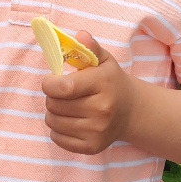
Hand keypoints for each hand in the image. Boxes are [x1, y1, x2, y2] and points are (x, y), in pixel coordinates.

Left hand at [41, 32, 136, 154]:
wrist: (131, 111)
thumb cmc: (111, 82)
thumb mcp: (104, 60)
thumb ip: (90, 47)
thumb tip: (80, 35)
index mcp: (102, 84)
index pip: (62, 87)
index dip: (49, 83)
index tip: (52, 80)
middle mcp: (101, 110)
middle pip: (53, 105)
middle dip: (52, 97)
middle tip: (63, 94)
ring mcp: (97, 131)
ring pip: (53, 122)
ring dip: (53, 113)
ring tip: (66, 106)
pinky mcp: (92, 147)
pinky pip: (57, 138)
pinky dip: (57, 129)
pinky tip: (70, 121)